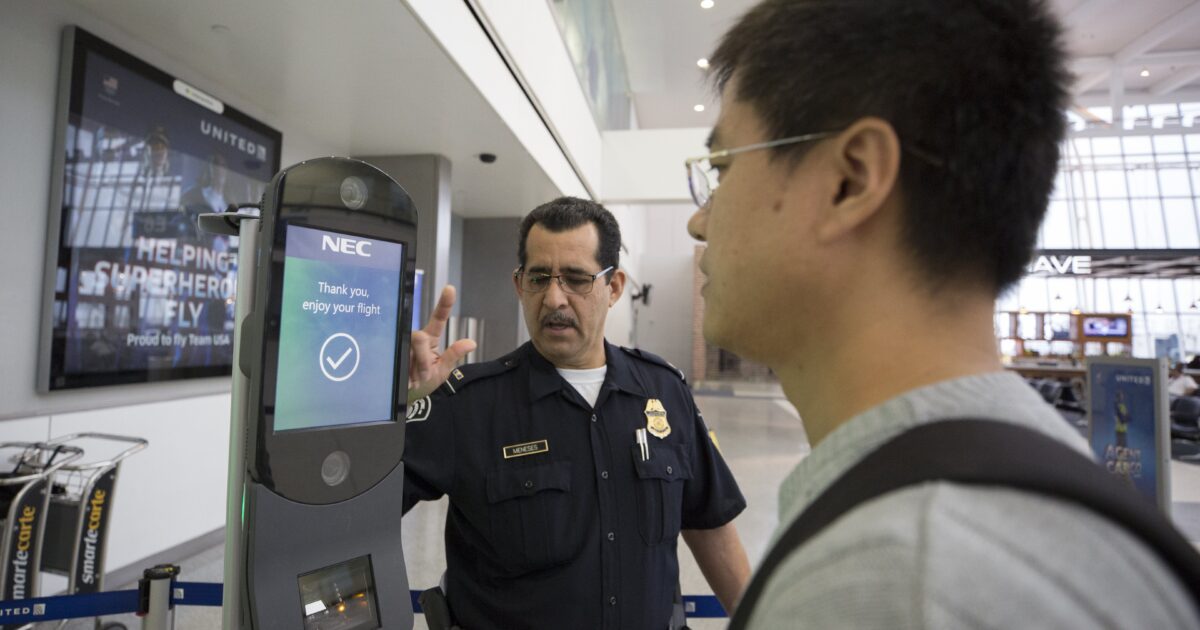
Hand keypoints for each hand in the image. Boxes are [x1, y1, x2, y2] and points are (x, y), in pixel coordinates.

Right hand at [407, 285, 476, 402]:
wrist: (407, 397)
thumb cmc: (426, 381)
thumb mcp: (443, 370)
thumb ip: (454, 355)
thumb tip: (471, 342)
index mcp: (430, 338)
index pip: (438, 318)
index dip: (444, 303)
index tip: (450, 288)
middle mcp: (415, 338)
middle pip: (419, 338)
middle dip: (423, 357)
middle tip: (424, 375)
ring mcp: (401, 345)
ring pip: (410, 349)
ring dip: (416, 368)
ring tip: (415, 379)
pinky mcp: (389, 354)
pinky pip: (399, 360)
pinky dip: (407, 375)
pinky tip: (407, 381)